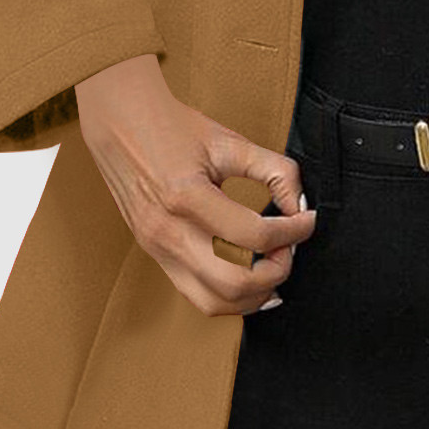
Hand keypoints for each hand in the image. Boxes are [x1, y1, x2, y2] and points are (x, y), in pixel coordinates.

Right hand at [75, 54, 316, 315]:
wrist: (121, 126)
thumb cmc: (175, 129)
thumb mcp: (230, 141)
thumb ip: (274, 170)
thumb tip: (300, 205)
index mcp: (186, 196)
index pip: (254, 235)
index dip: (293, 231)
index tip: (307, 219)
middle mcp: (168, 232)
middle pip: (235, 282)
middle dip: (275, 271)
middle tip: (289, 248)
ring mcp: (157, 249)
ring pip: (215, 302)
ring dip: (254, 294)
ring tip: (273, 265)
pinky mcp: (155, 256)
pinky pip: (197, 295)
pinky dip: (230, 296)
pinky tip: (251, 279)